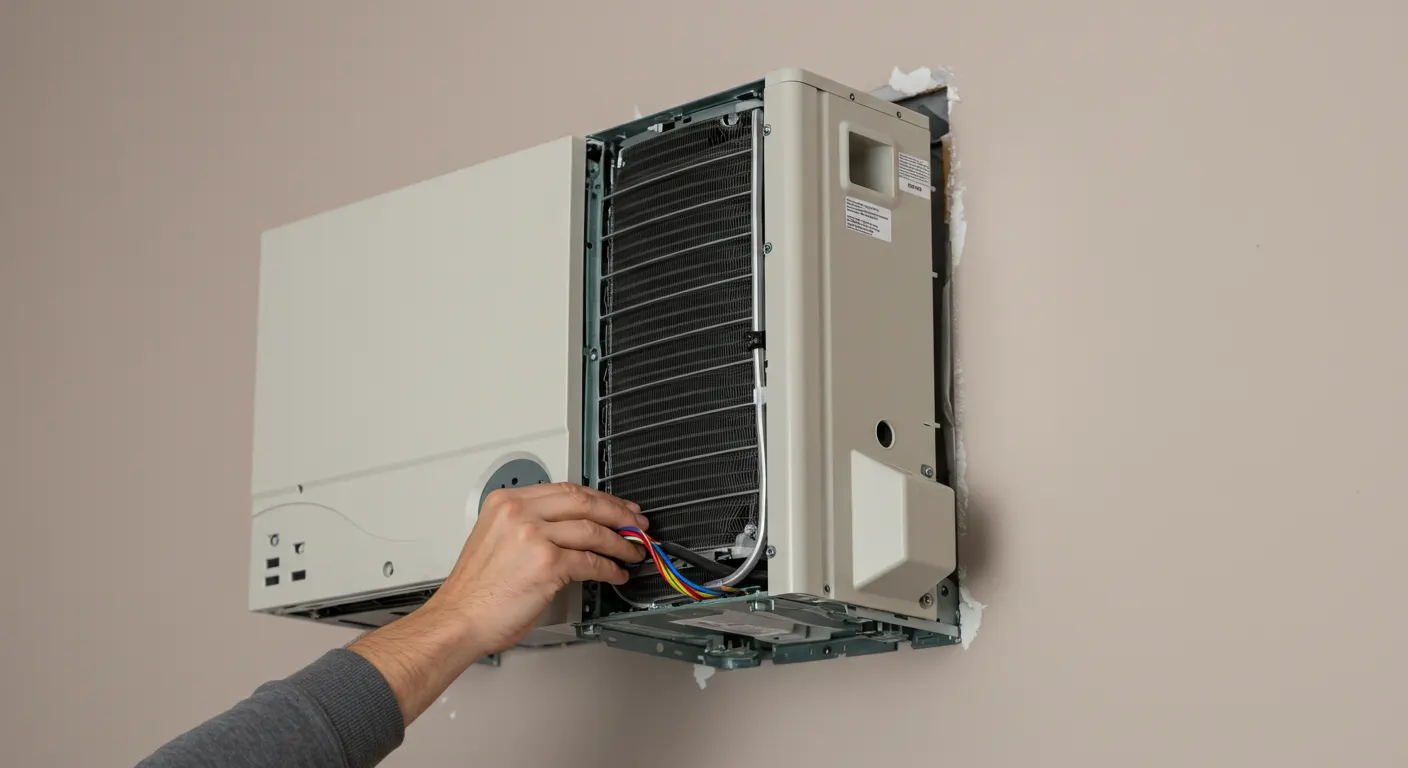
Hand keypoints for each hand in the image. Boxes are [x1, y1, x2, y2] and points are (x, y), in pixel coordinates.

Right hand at [431, 482, 647, 653]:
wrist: (458, 620)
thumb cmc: (476, 591)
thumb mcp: (497, 539)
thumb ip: (530, 526)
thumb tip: (573, 529)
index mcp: (506, 502)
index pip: (565, 489)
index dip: (598, 498)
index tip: (616, 506)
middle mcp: (519, 513)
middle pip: (584, 502)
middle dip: (618, 513)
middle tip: (636, 523)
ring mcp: (534, 536)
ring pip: (593, 531)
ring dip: (620, 542)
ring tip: (632, 550)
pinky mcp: (548, 563)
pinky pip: (591, 561)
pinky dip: (610, 568)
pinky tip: (616, 572)